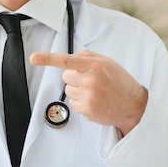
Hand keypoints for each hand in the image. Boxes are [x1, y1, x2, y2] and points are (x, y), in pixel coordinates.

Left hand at [30, 49, 146, 135]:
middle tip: (91, 81)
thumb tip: (70, 57)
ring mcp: (88, 97)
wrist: (133, 106)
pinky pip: (73, 103)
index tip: (34, 58)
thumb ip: (87, 56)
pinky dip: (81, 102)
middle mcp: (91, 81)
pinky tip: (95, 101)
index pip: (67, 60)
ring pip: (68, 90)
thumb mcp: (107, 62)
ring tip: (95, 92)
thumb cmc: (120, 82)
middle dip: (74, 78)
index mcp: (95, 66)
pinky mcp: (87, 110)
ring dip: (77, 90)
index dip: (48, 58)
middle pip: (65, 77)